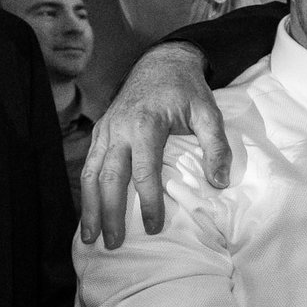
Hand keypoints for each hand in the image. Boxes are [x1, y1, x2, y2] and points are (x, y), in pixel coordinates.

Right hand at [79, 42, 226, 245]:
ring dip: (89, 207)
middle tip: (113, 244)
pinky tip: (88, 212)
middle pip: (109, 178)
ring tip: (90, 236)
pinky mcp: (100, 131)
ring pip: (91, 174)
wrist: (161, 62)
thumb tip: (220, 182)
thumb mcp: (209, 113)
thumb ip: (216, 146)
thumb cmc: (186, 90)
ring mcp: (105, 130)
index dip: (147, 202)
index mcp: (145, 125)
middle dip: (108, 213)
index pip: (144, 172)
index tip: (154, 227)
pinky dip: (86, 191)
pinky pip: (88, 165)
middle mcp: (119, 129)